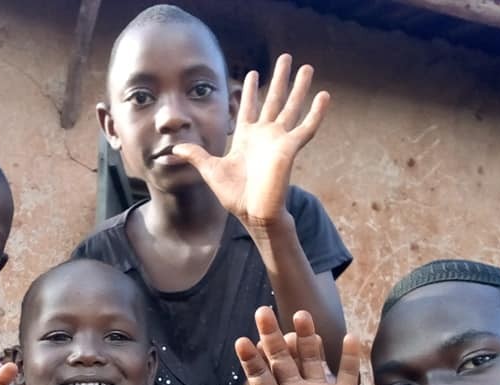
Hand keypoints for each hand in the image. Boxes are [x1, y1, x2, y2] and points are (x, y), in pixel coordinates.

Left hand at [172, 55, 328, 227]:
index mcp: (246, 137)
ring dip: (299, 88)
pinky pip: (306, 128)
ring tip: (307, 67)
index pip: (249, 107)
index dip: (251, 91)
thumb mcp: (210, 170)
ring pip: (292, 107)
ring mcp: (279, 140)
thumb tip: (175, 148)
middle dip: (280, 79)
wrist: (252, 212)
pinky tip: (324, 95)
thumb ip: (196, 155)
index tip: (252, 73)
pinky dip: (316, 113)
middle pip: (274, 100)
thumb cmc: (234, 195)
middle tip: (286, 58)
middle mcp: (264, 135)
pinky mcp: (290, 148)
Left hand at [236, 306, 358, 384]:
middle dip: (272, 336)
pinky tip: (350, 338)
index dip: (251, 359)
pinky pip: (348, 376)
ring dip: (306, 337)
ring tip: (300, 314)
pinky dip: (349, 358)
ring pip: (311, 358)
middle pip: (282, 358)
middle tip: (262, 311)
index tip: (242, 340)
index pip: (260, 376)